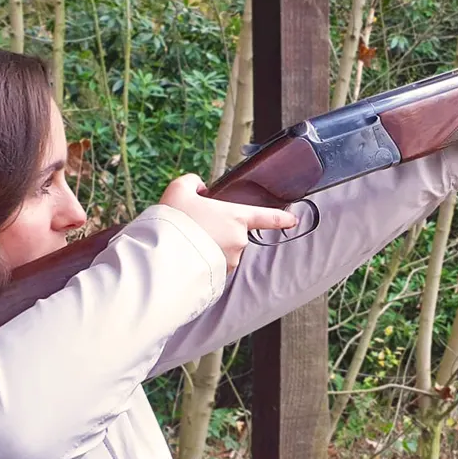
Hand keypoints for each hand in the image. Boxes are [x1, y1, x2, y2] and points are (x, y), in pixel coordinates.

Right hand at [160, 174, 297, 272]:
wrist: (164, 254)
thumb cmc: (175, 220)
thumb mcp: (179, 190)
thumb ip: (192, 182)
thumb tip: (199, 187)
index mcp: (236, 217)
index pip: (266, 217)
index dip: (281, 218)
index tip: (293, 221)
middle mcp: (238, 240)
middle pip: (232, 232)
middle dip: (216, 230)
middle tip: (193, 226)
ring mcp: (230, 261)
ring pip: (222, 250)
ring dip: (209, 246)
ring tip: (186, 242)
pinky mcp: (219, 276)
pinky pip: (213, 265)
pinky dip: (203, 260)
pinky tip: (187, 255)